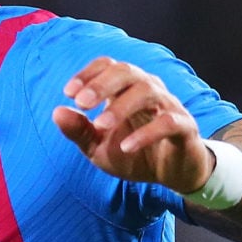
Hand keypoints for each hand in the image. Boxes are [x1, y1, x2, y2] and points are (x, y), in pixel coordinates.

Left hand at [51, 57, 214, 193]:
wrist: (170, 176)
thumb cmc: (132, 155)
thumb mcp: (98, 147)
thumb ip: (79, 131)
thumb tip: (56, 112)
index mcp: (125, 89)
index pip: (108, 65)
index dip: (88, 73)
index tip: (68, 93)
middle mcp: (148, 89)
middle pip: (127, 71)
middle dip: (101, 84)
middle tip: (81, 103)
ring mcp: (168, 106)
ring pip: (147, 91)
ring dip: (121, 106)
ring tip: (100, 125)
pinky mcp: (184, 127)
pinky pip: (168, 122)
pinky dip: (147, 133)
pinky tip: (127, 147)